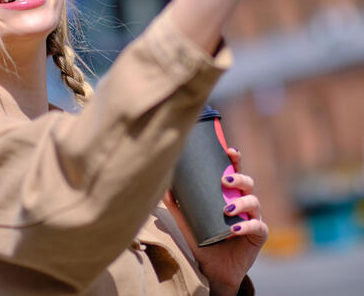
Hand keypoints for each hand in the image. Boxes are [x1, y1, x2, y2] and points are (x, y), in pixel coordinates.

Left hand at [163, 148, 267, 295]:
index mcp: (230, 194)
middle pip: (248, 183)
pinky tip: (235, 229)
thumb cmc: (204, 239)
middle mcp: (244, 202)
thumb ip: (177, 205)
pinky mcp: (258, 235)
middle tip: (224, 180)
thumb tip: (164, 187)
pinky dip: (247, 226)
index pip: (235, 172)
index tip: (230, 151)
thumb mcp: (188, 221)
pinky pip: (258, 227)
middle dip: (239, 178)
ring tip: (227, 209)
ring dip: (241, 202)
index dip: (235, 160)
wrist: (214, 270)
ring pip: (254, 202)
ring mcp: (253, 217)